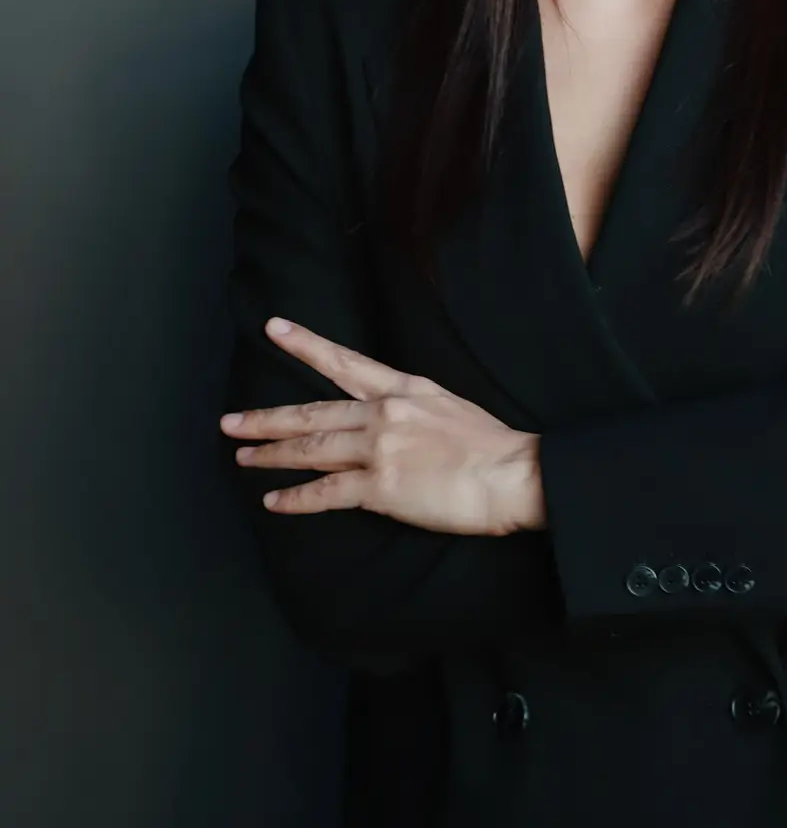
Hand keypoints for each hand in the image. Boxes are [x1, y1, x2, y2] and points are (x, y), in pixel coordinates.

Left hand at [219, 317, 544, 534]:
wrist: (514, 474)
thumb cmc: (493, 445)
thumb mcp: (449, 405)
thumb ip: (413, 406)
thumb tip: (389, 417)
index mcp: (404, 389)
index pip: (345, 362)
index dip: (306, 345)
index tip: (274, 328)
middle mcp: (384, 413)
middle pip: (312, 412)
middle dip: (267, 417)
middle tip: (231, 420)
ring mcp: (379, 450)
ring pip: (311, 449)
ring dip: (271, 454)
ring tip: (243, 456)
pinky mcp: (381, 488)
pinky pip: (326, 492)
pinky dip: (296, 497)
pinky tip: (274, 499)